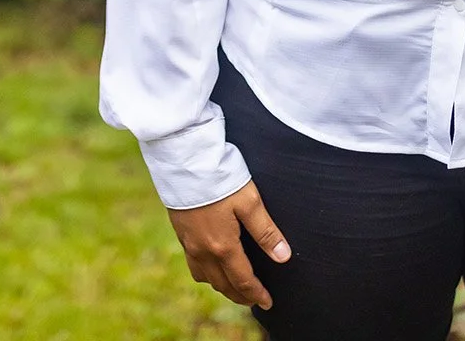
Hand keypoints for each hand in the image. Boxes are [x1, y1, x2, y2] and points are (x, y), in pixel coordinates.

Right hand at [165, 180, 291, 309]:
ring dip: (222, 287)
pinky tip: (212, 266)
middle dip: (240, 295)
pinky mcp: (180, 233)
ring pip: (206, 278)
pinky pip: (194, 265)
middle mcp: (203, 251)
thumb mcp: (249, 202)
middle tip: (254, 300)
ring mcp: (189, 244)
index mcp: (223, 246)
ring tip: (235, 287)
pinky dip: (206, 274)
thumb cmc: (220, 179)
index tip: (267, 302)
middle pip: (223, 284)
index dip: (256, 294)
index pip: (242, 280)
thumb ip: (266, 232)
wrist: (184, 162)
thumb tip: (283, 256)